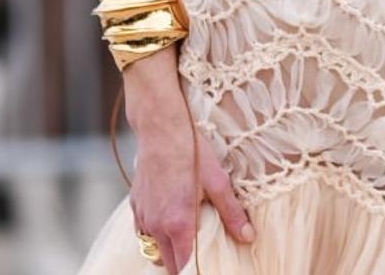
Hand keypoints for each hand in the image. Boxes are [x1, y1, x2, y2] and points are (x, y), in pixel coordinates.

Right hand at [127, 75, 254, 273]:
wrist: (160, 125)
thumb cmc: (191, 149)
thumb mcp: (218, 180)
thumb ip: (232, 212)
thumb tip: (248, 237)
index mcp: (178, 224)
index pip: (184, 269)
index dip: (197, 271)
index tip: (210, 266)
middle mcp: (156, 226)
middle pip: (169, 264)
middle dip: (185, 265)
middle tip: (204, 253)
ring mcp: (143, 217)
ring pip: (154, 249)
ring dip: (170, 249)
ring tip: (189, 235)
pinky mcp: (135, 205)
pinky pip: (144, 231)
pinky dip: (157, 233)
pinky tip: (172, 216)